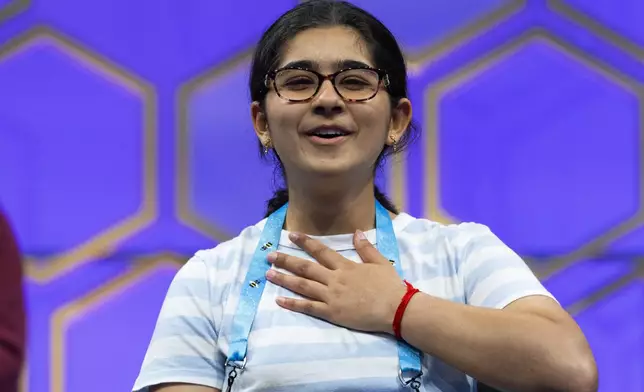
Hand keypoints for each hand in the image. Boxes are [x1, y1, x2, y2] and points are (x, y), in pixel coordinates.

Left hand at [265, 230, 406, 334]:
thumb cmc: (390, 286)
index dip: (305, 242)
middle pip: (306, 267)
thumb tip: (356, 232)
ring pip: (303, 286)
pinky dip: (293, 304)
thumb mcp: (380, 262)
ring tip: (268, 274)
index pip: (321, 251)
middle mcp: (335, 279)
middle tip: (270, 256)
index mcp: (346, 266)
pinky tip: (279, 300)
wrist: (396, 309)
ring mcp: (332, 296)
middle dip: (286, 260)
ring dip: (284, 279)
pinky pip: (308, 307)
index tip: (291, 235)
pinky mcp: (332, 313)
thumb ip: (366, 247)